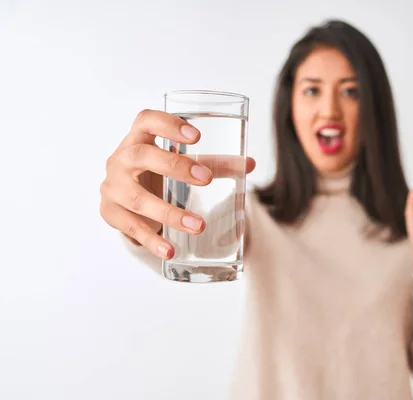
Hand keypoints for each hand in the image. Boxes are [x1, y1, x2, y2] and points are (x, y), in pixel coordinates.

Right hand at [99, 109, 255, 258]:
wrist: (124, 200)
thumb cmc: (156, 174)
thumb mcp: (180, 165)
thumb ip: (213, 164)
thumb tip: (250, 163)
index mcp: (138, 139)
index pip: (145, 121)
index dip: (168, 124)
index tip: (196, 136)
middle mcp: (121, 159)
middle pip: (141, 155)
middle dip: (174, 166)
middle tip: (206, 180)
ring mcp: (112, 187)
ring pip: (138, 198)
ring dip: (170, 213)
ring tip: (199, 225)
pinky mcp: (111, 213)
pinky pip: (132, 228)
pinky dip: (152, 241)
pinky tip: (170, 250)